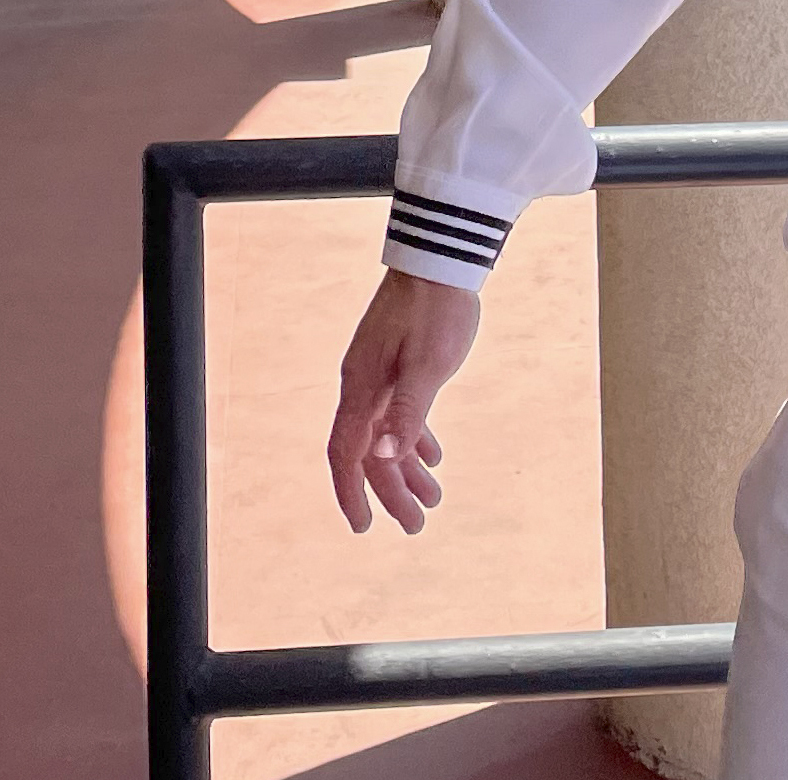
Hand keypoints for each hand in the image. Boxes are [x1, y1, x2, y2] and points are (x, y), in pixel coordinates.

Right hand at [326, 270, 482, 533]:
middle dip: (390, 493)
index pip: (346, 453)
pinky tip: (433, 459)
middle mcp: (364, 386)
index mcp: (363, 388)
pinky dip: (413, 439)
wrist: (441, 260)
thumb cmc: (437, 311)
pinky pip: (398, 414)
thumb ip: (408, 414)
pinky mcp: (398, 365)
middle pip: (369, 452)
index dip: (352, 493)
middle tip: (416, 526)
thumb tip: (382, 458)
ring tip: (432, 501)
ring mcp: (380, 375)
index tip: (364, 527)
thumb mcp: (429, 366)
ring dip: (406, 471)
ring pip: (385, 436)